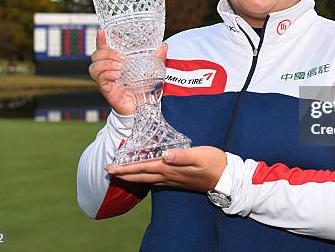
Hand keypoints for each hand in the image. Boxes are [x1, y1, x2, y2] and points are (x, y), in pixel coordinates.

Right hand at [89, 29, 167, 114]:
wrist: (144, 107)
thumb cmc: (144, 87)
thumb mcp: (153, 71)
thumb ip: (157, 58)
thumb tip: (163, 45)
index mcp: (116, 62)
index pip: (103, 48)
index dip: (101, 39)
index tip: (102, 31)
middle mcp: (107, 70)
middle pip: (95, 56)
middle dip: (106, 53)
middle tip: (121, 57)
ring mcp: (106, 80)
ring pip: (94, 67)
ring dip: (106, 64)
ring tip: (120, 67)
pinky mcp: (107, 90)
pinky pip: (100, 80)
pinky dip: (107, 75)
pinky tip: (117, 76)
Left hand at [105, 146, 226, 191]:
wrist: (226, 177)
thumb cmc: (214, 163)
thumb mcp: (199, 155)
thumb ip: (182, 155)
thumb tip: (165, 155)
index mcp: (170, 168)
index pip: (142, 167)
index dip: (126, 168)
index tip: (110, 167)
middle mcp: (168, 175)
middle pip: (141, 176)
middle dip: (123, 174)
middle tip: (108, 172)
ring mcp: (172, 180)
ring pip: (146, 179)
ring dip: (132, 177)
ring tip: (120, 174)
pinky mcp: (177, 180)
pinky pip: (155, 180)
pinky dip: (145, 178)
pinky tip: (143, 177)